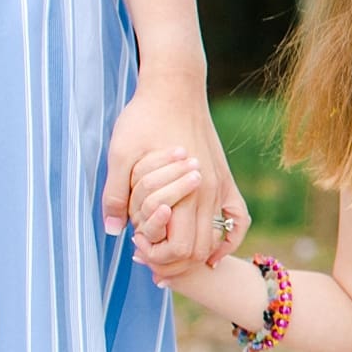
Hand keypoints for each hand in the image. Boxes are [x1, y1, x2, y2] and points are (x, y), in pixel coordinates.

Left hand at [102, 75, 247, 271]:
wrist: (175, 89)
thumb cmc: (144, 118)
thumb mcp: (119, 155)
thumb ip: (116, 195)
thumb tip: (113, 230)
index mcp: (185, 190)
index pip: (180, 248)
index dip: (158, 258)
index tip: (137, 250)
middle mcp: (210, 193)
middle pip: (200, 251)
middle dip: (175, 263)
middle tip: (149, 257)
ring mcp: (222, 186)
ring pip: (218, 239)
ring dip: (195, 254)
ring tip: (170, 252)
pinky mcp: (226, 179)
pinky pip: (238, 219)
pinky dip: (228, 239)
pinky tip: (213, 250)